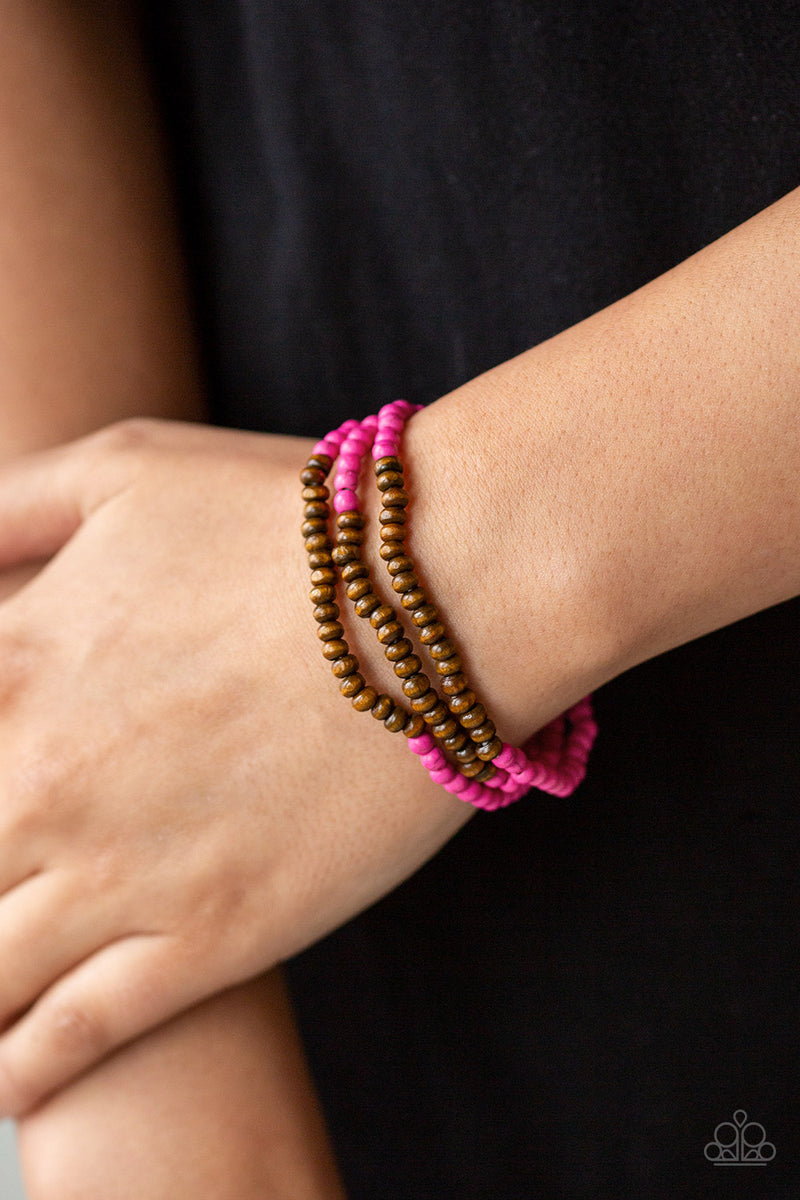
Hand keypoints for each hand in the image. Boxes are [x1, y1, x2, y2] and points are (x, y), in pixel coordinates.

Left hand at [0, 418, 474, 1114]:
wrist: (446, 590)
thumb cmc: (288, 517)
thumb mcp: (121, 467)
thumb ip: (7, 513)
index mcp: (13, 665)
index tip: (8, 775)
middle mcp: (43, 781)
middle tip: (12, 859)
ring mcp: (122, 873)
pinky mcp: (212, 939)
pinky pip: (71, 1038)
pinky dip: (17, 1069)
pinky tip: (3, 1072)